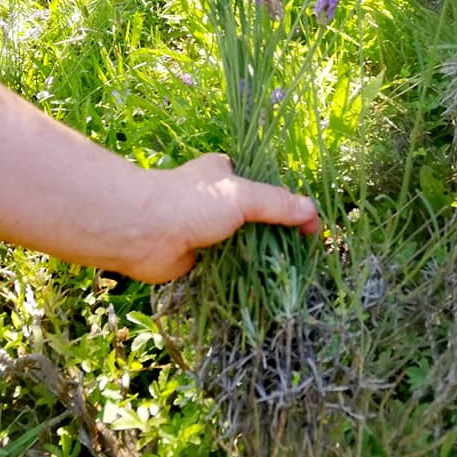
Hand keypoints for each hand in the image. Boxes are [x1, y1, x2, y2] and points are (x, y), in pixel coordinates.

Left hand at [125, 154, 320, 282]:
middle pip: (255, 214)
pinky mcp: (198, 254)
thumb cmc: (191, 202)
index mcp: (224, 172)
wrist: (143, 232)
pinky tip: (264, 284)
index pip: (264, 185)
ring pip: (242, 240)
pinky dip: (242, 272)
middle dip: (276, 231)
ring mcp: (206, 227)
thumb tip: (313, 213)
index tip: (310, 226)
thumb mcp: (241, 195)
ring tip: (291, 272)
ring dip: (260, 254)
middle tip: (303, 253)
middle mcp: (215, 197)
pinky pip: (228, 263)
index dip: (288, 202)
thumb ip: (277, 203)